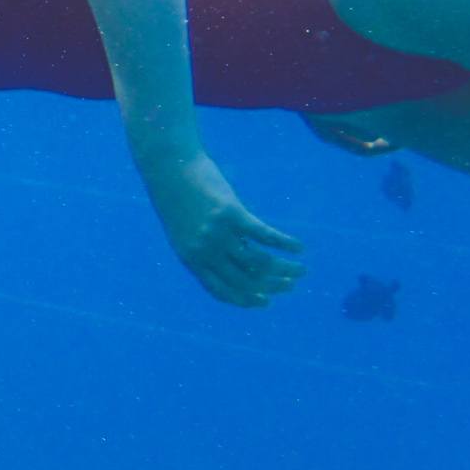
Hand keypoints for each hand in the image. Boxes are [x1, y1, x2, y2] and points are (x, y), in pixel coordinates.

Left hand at [146, 152, 303, 307]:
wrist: (168, 168)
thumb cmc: (177, 198)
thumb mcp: (185, 231)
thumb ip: (205, 249)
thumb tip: (236, 260)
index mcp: (191, 259)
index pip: (221, 291)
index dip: (246, 300)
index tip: (265, 301)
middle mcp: (205, 252)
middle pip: (246, 279)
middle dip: (272, 286)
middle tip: (290, 285)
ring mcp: (218, 234)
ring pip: (259, 261)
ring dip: (285, 269)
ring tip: (301, 269)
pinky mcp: (231, 213)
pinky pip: (264, 235)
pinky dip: (285, 244)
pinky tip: (299, 248)